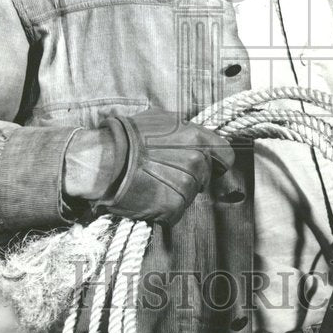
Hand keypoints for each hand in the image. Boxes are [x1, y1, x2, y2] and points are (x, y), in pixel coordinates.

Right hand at [65, 110, 234, 224]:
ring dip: (175, 192)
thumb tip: (196, 137)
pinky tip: (149, 196)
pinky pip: (176, 211)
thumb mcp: (163, 120)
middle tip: (166, 174)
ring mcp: (186, 186)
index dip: (218, 163)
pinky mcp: (173, 206)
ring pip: (190, 194)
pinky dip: (164, 208)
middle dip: (191, 177)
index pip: (226, 155)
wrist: (106, 160)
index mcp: (198, 138)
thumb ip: (186, 131)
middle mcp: (197, 162)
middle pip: (205, 177)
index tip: (212, 167)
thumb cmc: (129, 136)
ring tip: (153, 183)